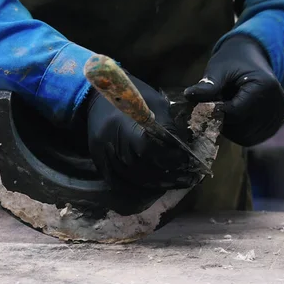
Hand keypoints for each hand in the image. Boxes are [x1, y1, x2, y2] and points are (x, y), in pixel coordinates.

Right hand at [77, 71, 192, 189]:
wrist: (97, 95)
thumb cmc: (131, 95)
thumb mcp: (154, 102)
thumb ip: (167, 127)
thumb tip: (183, 150)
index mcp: (123, 121)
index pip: (147, 148)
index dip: (168, 158)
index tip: (187, 162)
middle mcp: (110, 140)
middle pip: (140, 167)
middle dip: (166, 175)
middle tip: (187, 178)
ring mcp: (101, 152)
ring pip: (130, 177)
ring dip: (155, 184)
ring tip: (174, 183)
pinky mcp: (97, 160)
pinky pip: (116, 182)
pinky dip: (135, 189)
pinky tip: (152, 189)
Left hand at [184, 35, 283, 146]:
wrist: (252, 59)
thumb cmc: (233, 61)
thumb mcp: (218, 68)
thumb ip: (208, 85)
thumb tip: (188, 95)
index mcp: (265, 87)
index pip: (236, 113)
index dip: (216, 113)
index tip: (203, 106)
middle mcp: (277, 103)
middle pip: (242, 128)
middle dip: (222, 121)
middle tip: (212, 107)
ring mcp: (279, 116)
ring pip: (246, 136)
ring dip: (229, 128)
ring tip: (224, 108)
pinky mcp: (275, 124)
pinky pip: (252, 138)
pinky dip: (237, 132)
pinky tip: (232, 116)